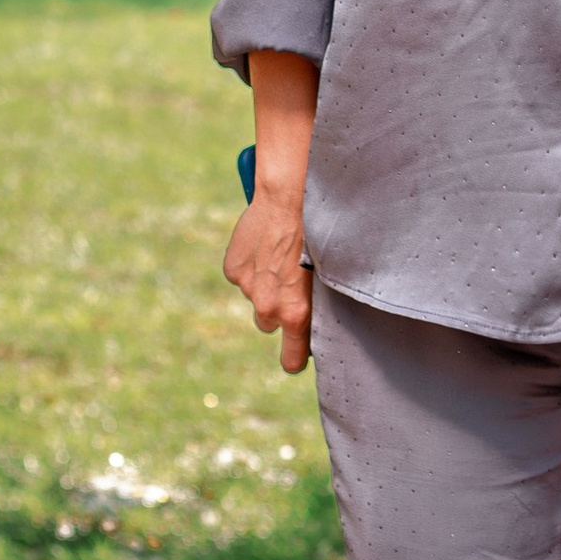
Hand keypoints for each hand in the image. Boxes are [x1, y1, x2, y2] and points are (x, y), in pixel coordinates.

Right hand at [225, 189, 313, 372]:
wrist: (291, 199)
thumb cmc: (320, 234)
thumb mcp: (327, 275)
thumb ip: (315, 302)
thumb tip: (316, 318)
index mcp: (296, 314)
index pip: (291, 360)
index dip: (295, 356)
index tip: (299, 351)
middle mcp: (268, 307)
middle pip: (269, 322)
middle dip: (278, 307)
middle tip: (291, 279)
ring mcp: (247, 288)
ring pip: (255, 295)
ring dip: (264, 282)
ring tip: (281, 254)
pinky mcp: (233, 269)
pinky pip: (242, 274)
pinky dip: (250, 264)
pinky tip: (265, 243)